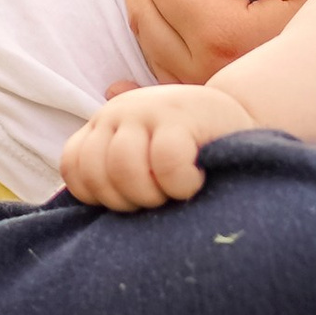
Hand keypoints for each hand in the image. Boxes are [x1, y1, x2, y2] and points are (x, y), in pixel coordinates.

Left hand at [60, 80, 255, 210]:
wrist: (240, 119)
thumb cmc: (190, 151)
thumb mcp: (146, 153)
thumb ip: (116, 167)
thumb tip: (82, 205)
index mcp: (105, 124)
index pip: (74, 165)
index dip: (98, 195)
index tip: (130, 201)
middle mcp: (118, 111)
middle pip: (95, 170)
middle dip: (125, 200)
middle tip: (159, 200)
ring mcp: (147, 109)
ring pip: (123, 167)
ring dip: (151, 194)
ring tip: (175, 193)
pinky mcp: (180, 115)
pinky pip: (165, 162)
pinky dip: (180, 184)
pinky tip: (196, 182)